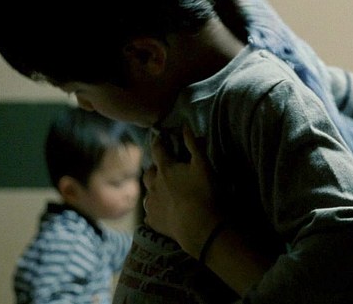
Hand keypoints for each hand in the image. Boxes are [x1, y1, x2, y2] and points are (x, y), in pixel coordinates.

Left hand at [142, 125, 221, 257]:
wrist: (199, 227)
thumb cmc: (204, 192)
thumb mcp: (203, 164)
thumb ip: (193, 145)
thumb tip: (185, 126)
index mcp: (166, 169)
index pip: (158, 150)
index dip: (159, 142)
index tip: (160, 137)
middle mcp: (154, 185)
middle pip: (149, 172)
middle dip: (154, 167)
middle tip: (162, 167)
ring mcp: (152, 204)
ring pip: (147, 192)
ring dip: (153, 188)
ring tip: (162, 190)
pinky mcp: (153, 221)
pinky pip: (150, 213)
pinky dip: (155, 209)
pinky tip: (162, 211)